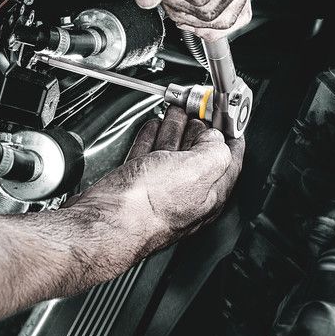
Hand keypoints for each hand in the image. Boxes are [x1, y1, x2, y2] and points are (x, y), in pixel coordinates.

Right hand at [79, 107, 243, 254]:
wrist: (104, 224)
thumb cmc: (147, 208)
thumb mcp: (196, 171)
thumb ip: (213, 151)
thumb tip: (215, 138)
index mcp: (208, 195)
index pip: (228, 163)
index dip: (230, 138)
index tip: (228, 119)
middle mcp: (186, 197)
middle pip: (199, 156)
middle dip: (200, 130)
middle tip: (200, 111)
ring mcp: (159, 192)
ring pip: (172, 154)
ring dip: (175, 129)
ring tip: (176, 111)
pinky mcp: (133, 188)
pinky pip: (147, 157)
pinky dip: (151, 139)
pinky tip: (151, 129)